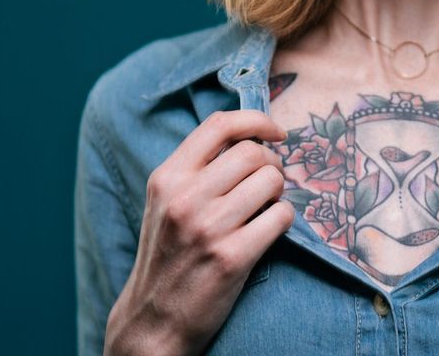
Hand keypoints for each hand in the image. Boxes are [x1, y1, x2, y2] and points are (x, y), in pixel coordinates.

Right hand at [104, 110, 293, 355]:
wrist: (154, 319)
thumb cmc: (168, 255)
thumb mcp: (166, 202)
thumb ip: (197, 169)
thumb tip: (249, 137)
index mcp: (167, 178)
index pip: (219, 125)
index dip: (256, 121)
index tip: (275, 132)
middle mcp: (184, 198)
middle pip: (252, 153)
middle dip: (272, 163)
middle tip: (270, 182)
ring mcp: (208, 228)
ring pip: (271, 181)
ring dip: (280, 192)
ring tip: (267, 206)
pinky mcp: (232, 257)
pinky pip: (281, 217)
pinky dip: (284, 219)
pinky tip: (270, 229)